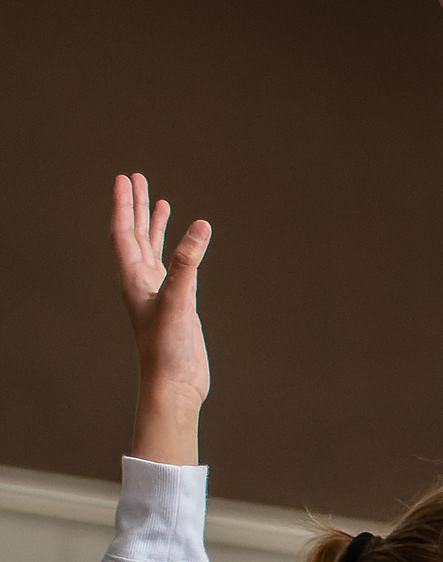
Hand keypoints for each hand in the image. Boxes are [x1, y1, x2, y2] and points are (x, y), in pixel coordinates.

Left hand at [109, 172, 210, 460]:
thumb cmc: (167, 348)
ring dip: (153, 225)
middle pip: (134, 235)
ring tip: (159, 201)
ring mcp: (159, 292)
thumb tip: (200, 226)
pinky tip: (185, 243)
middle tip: (136, 178)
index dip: (124, 205)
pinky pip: (173, 267)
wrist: (174, 384)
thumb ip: (188, 263)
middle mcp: (141, 281)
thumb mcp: (178, 301)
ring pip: (152, 249)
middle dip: (135, 207)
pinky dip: (176, 249)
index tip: (124, 179)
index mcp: (133, 279)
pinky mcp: (177, 303)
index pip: (123, 233)